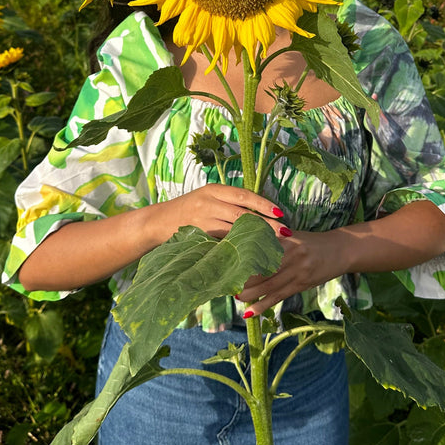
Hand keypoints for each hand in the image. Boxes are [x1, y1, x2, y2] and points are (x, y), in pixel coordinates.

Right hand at [148, 184, 287, 245]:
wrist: (158, 222)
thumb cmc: (188, 210)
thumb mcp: (207, 198)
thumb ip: (229, 202)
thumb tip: (260, 212)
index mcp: (214, 189)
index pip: (244, 195)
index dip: (264, 204)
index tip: (281, 213)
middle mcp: (209, 202)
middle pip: (243, 214)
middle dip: (267, 224)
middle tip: (286, 232)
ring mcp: (203, 220)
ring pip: (235, 230)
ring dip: (256, 238)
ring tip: (273, 245)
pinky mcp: (199, 236)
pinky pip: (222, 243)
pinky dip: (238, 249)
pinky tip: (251, 255)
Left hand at [235, 229, 347, 314]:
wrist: (341, 249)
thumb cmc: (312, 242)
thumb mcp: (293, 236)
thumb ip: (272, 239)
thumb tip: (246, 246)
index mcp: (285, 239)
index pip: (258, 249)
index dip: (241, 258)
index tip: (226, 264)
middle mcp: (290, 254)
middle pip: (260, 269)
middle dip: (242, 278)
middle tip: (225, 283)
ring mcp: (297, 270)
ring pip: (268, 285)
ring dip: (249, 294)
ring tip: (235, 297)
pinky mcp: (302, 284)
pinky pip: (278, 296)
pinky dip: (263, 306)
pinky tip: (250, 313)